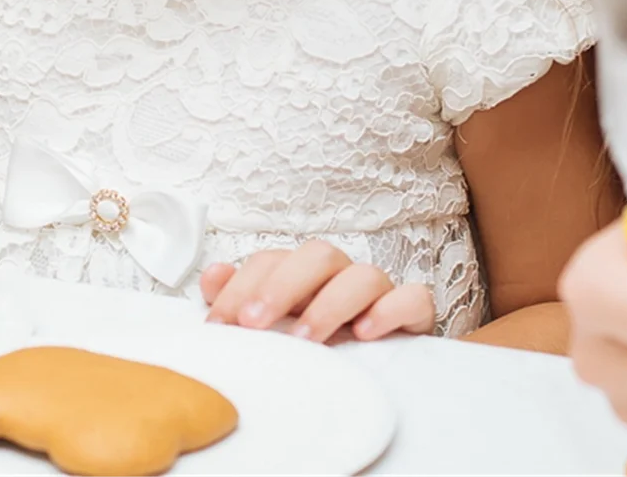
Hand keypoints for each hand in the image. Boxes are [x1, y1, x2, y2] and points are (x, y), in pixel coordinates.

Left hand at [200, 241, 434, 342]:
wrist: (375, 371)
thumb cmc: (314, 341)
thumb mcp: (272, 324)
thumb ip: (238, 298)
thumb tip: (212, 276)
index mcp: (301, 273)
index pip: (271, 261)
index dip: (242, 287)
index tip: (221, 325)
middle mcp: (339, 275)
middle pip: (316, 255)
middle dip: (281, 287)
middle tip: (254, 324)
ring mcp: (378, 292)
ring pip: (364, 274)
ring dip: (331, 304)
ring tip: (305, 338)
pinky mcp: (413, 314)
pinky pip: (413, 298)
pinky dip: (391, 310)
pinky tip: (366, 333)